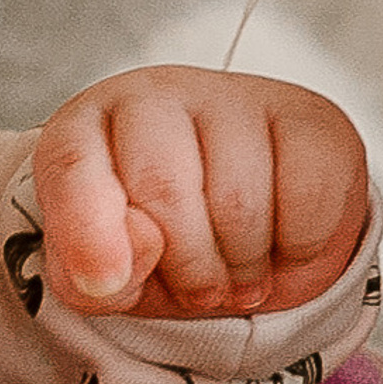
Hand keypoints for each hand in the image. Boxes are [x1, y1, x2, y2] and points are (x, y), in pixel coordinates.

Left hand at [33, 66, 369, 317]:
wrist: (253, 239)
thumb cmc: (162, 248)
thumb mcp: (105, 278)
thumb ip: (87, 276)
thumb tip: (127, 254)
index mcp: (85, 128)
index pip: (71, 163)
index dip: (87, 230)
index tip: (108, 282)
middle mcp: (156, 97)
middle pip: (163, 188)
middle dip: (185, 266)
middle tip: (198, 286)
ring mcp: (236, 96)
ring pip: (239, 201)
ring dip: (242, 267)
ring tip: (237, 268)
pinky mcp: (311, 116)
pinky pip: (307, 199)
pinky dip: (297, 248)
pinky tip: (283, 241)